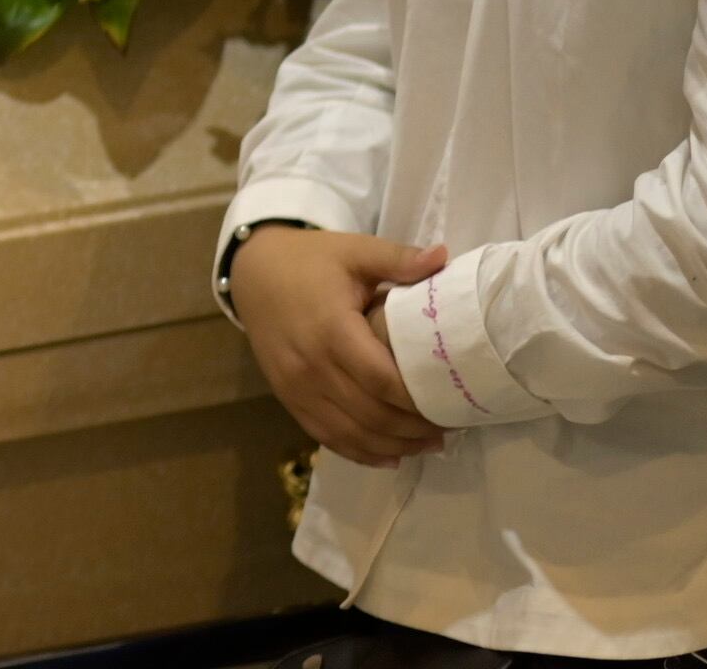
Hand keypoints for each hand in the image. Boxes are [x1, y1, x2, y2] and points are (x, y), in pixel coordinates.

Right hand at [229, 226, 451, 466]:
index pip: (382, 381)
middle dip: (415, 428)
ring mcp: (295, 386)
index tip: (454, 403)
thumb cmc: (310, 261)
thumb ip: (398, 258)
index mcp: (331, 329)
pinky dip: (361, 452)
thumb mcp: (353, 251)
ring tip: (430, 443)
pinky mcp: (287, 397)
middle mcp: (311, 366)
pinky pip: (326, 436)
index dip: (419, 401)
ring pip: (351, 433)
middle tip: (450, 426)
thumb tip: (444, 257)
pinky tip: (391, 455)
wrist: (252, 272)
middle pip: (371, 415)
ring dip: (394, 445)